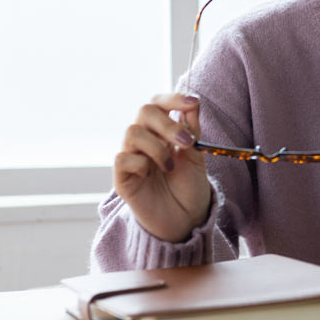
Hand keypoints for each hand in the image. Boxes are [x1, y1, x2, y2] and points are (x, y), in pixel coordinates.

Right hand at [114, 93, 211, 241]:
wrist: (185, 220)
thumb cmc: (189, 187)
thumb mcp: (197, 156)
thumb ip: (192, 131)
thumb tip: (193, 103)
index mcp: (163, 131)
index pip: (159, 103)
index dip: (173, 98)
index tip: (193, 102)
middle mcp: (145, 140)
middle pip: (144, 111)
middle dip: (167, 123)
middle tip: (186, 142)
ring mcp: (132, 157)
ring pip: (132, 131)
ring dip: (157, 146)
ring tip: (171, 166)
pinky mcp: (122, 177)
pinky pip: (122, 158)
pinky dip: (141, 163)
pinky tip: (150, 175)